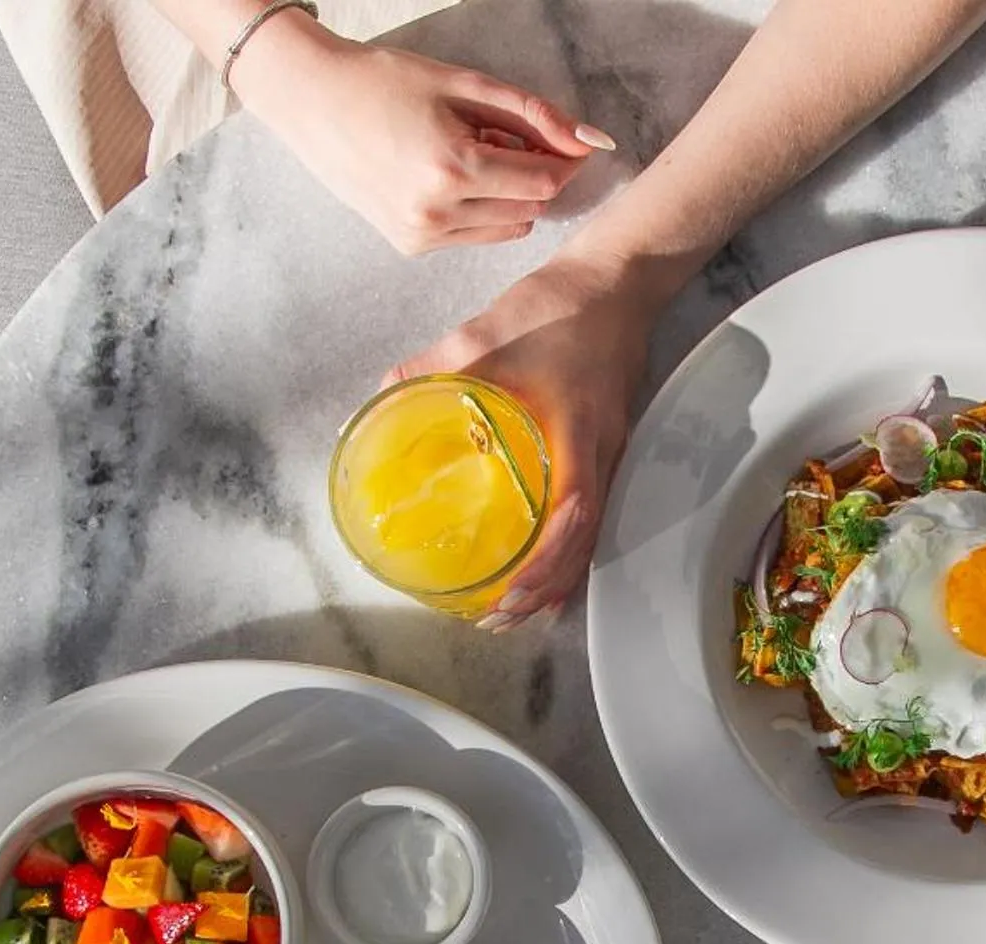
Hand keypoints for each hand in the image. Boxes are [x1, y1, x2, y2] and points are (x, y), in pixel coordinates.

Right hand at [230, 17, 611, 254]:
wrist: (313, 101)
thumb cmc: (386, 82)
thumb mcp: (465, 85)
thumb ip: (533, 114)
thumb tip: (591, 141)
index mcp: (454, 168)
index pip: (544, 181)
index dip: (564, 161)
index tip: (566, 141)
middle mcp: (438, 213)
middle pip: (530, 206)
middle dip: (533, 173)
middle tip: (502, 136)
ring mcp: (422, 235)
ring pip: (507, 225)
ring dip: (508, 193)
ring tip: (472, 153)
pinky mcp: (411, 245)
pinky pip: (474, 235)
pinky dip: (480, 209)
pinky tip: (449, 176)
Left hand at [387, 250, 667, 629]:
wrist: (615, 282)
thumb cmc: (553, 309)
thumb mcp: (478, 335)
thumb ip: (423, 370)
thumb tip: (371, 406)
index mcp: (575, 433)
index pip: (572, 515)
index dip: (544, 564)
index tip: (510, 593)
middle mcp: (602, 455)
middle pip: (585, 543)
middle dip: (545, 590)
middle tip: (501, 619)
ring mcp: (612, 455)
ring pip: (593, 536)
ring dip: (558, 578)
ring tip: (518, 610)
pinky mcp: (610, 450)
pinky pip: (595, 514)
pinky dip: (569, 549)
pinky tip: (544, 564)